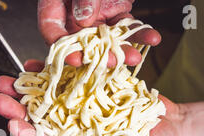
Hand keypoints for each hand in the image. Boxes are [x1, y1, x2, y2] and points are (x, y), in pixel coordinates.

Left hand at [0, 59, 182, 135]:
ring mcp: (81, 106)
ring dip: (27, 88)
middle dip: (18, 108)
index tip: (14, 125)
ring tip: (8, 79)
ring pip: (49, 97)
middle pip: (41, 119)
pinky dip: (52, 70)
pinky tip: (34, 64)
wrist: (171, 129)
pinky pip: (69, 77)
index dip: (30, 135)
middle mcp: (75, 127)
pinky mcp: (93, 87)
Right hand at [38, 0, 160, 66]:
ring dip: (122, 49)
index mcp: (55, 6)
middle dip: (99, 55)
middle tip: (112, 62)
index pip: (52, 32)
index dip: (64, 49)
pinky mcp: (114, 13)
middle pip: (82, 43)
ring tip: (135, 56)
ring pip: (106, 39)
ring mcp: (95, 17)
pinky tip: (151, 38)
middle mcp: (73, 16)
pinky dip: (138, 33)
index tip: (77, 59)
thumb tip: (84, 18)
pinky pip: (125, 26)